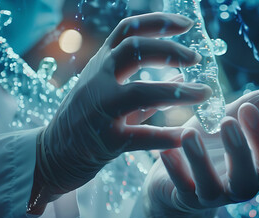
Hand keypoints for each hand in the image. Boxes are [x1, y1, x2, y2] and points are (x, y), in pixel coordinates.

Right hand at [30, 12, 211, 209]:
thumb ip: (147, 87)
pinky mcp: (105, 140)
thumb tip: (182, 79)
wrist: (54, 155)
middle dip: (170, 50)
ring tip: (204, 94)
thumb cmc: (87, 120)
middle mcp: (98, 80)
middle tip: (197, 58)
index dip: (159, 22)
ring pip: (141, 92)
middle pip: (134, 50)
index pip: (128, 30)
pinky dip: (165, 137)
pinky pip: (141, 137)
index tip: (186, 25)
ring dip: (178, 93)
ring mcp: (100, 109)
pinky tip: (185, 137)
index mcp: (101, 64)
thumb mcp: (112, 94)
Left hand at [142, 88, 258, 217]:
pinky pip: (181, 189)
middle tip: (227, 121)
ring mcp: (212, 197)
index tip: (247, 108)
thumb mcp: (227, 122)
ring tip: (189, 133)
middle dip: (238, 151)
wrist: (176, 172)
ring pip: (212, 188)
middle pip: (247, 180)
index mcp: (255, 169)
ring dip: (201, 161)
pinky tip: (166, 151)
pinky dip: (175, 170)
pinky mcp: (185, 200)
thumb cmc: (208, 143)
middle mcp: (238, 187)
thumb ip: (251, 109)